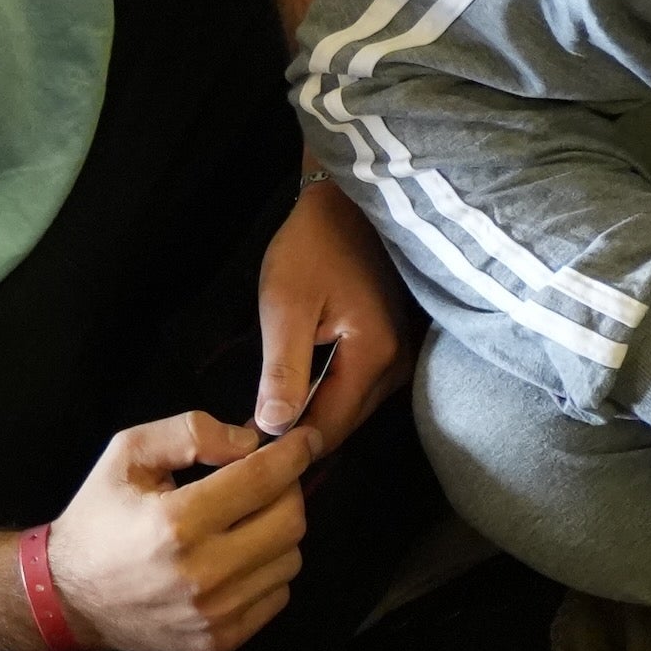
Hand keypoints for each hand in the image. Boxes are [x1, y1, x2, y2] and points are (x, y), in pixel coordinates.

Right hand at [48, 414, 315, 650]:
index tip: (304, 440)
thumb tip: (249, 442)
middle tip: (268, 480)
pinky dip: (267, 570)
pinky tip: (237, 557)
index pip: (262, 480)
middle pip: (290, 521)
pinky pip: (276, 595)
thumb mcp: (127, 454)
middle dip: (288, 491)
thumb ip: (190, 433)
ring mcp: (215, 613)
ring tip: (244, 520)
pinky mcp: (222, 640)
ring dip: (278, 532)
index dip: (293, 453)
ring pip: (289, 560)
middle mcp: (202, 573)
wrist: (70, 597)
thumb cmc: (99, 518)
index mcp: (177, 522)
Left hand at [253, 177, 410, 449]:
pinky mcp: (396, 346)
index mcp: (374, 357)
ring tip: (272, 414)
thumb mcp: (286, 306)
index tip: (247, 448)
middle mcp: (398, 366)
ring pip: (354, 410)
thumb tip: (273, 428)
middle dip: (302, 435)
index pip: (331, 427)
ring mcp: (403, 357)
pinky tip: (301, 392)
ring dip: (316, 417)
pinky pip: (361, 390)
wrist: (349, 202)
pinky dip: (330, 397)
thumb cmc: (313, 245)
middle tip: (253, 433)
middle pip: (346, 424)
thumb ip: (283, 371)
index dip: (289, 445)